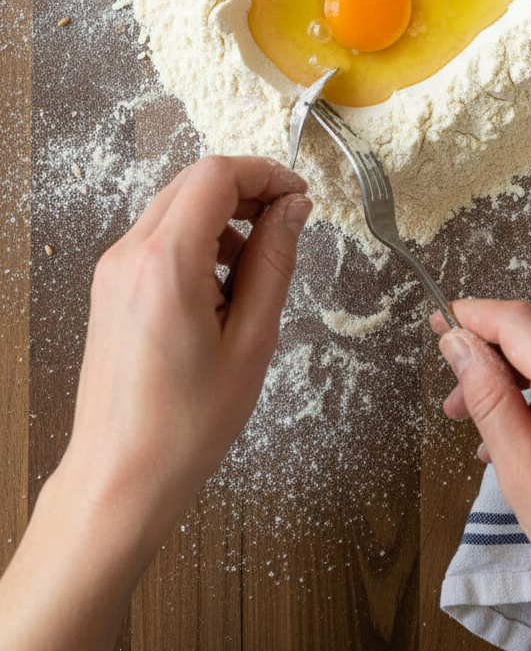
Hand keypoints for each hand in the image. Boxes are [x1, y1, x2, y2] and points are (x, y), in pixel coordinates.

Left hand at [0, 155, 309, 650]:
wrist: (121, 476)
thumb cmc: (186, 424)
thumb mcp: (252, 340)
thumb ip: (274, 262)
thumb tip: (292, 210)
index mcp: (166, 263)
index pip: (216, 176)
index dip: (266, 174)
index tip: (299, 196)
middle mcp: (130, 254)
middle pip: (194, 182)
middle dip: (247, 190)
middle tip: (288, 222)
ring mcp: (113, 269)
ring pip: (176, 206)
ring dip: (223, 216)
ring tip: (256, 267)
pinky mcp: (111, 286)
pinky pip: (159, 237)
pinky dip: (197, 240)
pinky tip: (222, 285)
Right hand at [434, 301, 530, 650]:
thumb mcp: (524, 479)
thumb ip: (489, 401)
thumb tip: (457, 342)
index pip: (520, 322)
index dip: (474, 315)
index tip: (439, 321)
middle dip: (492, 345)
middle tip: (456, 392)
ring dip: (521, 365)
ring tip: (483, 419)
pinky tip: (528, 427)